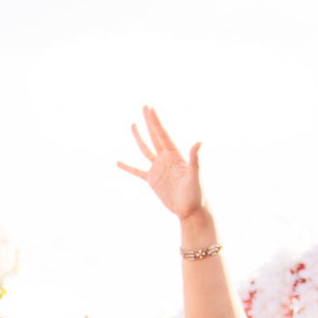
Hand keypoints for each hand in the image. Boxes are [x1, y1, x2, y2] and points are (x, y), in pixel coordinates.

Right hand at [117, 105, 205, 223]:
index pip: (163, 134)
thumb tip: (199, 141)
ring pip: (146, 149)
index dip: (156, 121)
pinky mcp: (153, 180)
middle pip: (155, 136)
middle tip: (145, 106)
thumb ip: (195, 159)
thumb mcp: (195, 176)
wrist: (191, 210)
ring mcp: (158, 169)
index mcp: (175, 155)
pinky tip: (118, 162)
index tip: (151, 108)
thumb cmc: (196, 194)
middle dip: (150, 122)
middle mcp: (166, 159)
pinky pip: (137, 171)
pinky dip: (128, 167)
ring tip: (133, 125)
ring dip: (140, 137)